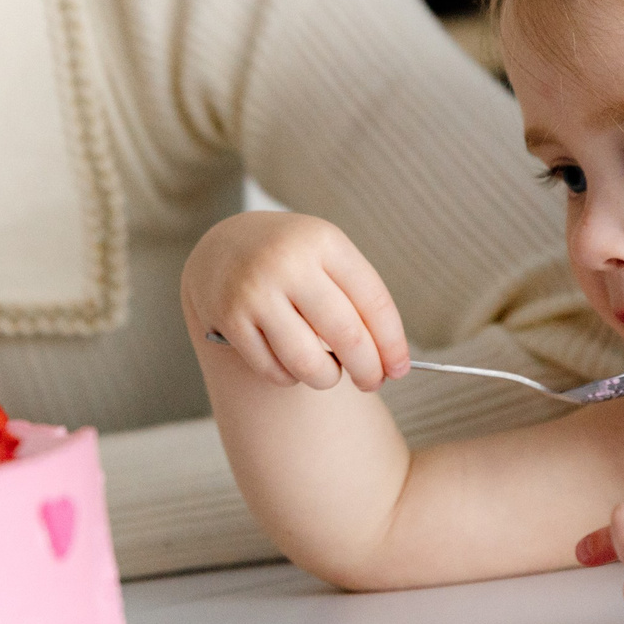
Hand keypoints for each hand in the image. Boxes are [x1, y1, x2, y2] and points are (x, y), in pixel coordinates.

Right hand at [183, 211, 410, 391]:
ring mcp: (254, 291)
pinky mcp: (229, 318)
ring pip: (308, 362)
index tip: (400, 368)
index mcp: (323, 240)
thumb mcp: (325, 257)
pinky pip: (274, 370)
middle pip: (347, 335)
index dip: (393, 343)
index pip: (374, 302)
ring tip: (329, 372)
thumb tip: (391, 361)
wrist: (223, 247)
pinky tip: (291, 362)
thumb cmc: (291, 260)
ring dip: (328, 378)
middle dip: (368, 370)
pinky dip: (290, 377)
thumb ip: (356, 298)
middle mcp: (288, 262)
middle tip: (372, 382)